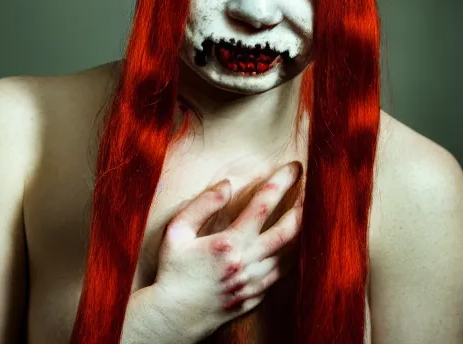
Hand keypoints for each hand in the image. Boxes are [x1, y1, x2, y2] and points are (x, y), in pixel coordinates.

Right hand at [152, 162, 302, 341]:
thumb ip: (203, 205)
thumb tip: (227, 184)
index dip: (280, 183)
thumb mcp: (177, 231)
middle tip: (311, 190)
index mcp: (228, 243)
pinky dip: (291, 257)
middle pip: (287, 231)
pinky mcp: (254, 298)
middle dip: (303, 207)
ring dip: (301, 232)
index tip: (292, 167)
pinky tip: (292, 246)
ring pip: (290, 255)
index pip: (262, 205)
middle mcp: (246, 263)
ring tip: (307, 214)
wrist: (173, 317)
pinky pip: (281, 275)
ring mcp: (253, 283)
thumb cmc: (172, 270)